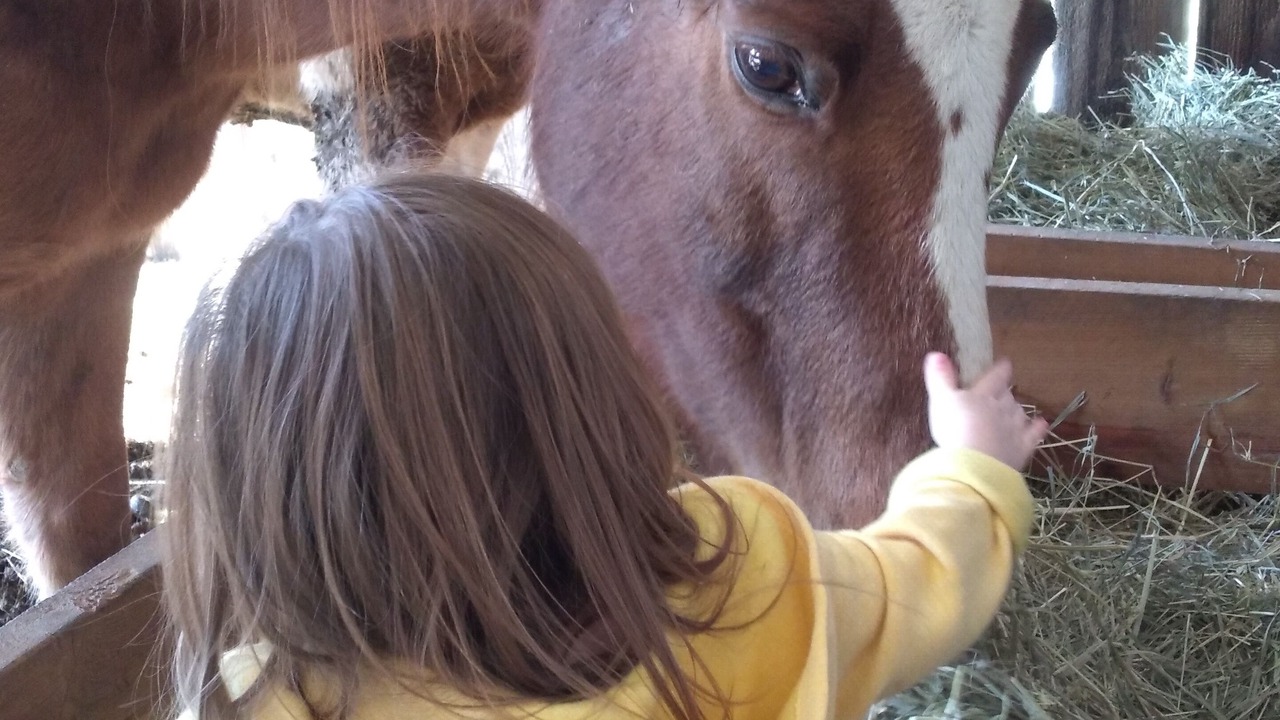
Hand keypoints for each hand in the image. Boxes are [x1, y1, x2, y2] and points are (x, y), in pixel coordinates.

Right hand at [922, 352, 1048, 470]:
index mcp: (983, 394)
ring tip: (1012, 410)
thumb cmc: (954, 429)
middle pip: (1007, 395)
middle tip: (1001, 391)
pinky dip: (1037, 428)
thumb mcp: (941, 400)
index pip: (995, 376)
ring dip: (1016, 409)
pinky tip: (1042, 424)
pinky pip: (1033, 434)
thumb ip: (941, 378)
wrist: (974, 463)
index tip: (1005, 363)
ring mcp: (1014, 427)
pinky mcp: (1022, 447)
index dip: (1000, 369)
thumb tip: (936, 354)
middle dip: (1004, 392)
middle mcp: (1003, 407)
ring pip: (1019, 412)